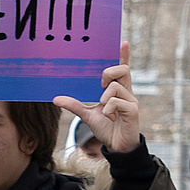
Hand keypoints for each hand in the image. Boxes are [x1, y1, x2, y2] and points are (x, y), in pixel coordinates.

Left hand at [54, 40, 141, 154]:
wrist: (116, 147)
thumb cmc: (106, 128)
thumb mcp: (87, 114)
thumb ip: (74, 105)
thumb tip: (55, 99)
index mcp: (118, 90)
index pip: (123, 69)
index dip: (124, 55)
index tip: (123, 43)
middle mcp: (126, 92)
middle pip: (122, 69)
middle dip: (109, 73)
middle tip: (100, 85)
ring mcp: (131, 100)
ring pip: (115, 87)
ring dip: (104, 98)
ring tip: (104, 110)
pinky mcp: (133, 110)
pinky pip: (116, 102)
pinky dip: (108, 110)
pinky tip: (110, 118)